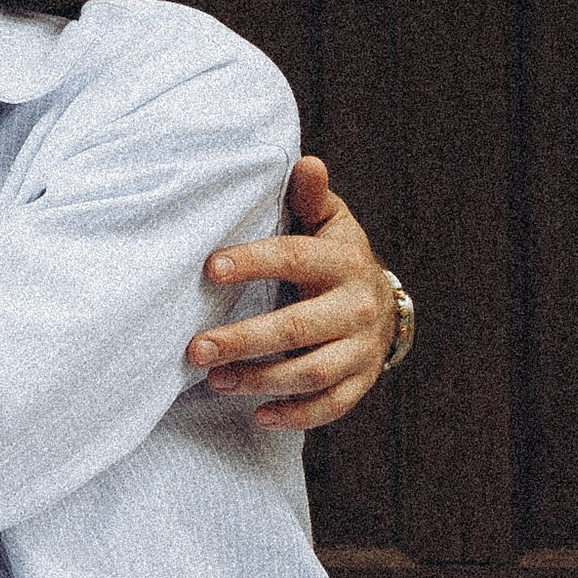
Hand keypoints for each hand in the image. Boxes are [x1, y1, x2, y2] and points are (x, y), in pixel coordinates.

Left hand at [187, 157, 398, 430]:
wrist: (381, 304)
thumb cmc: (333, 257)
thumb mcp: (328, 221)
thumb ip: (310, 197)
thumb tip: (306, 162)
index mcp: (343, 260)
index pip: (296, 258)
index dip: (254, 262)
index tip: (210, 268)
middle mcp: (357, 306)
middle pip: (298, 327)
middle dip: (244, 339)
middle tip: (196, 348)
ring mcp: (361, 348)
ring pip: (311, 372)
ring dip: (261, 380)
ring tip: (215, 380)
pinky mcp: (361, 381)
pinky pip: (330, 406)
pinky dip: (296, 415)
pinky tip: (258, 414)